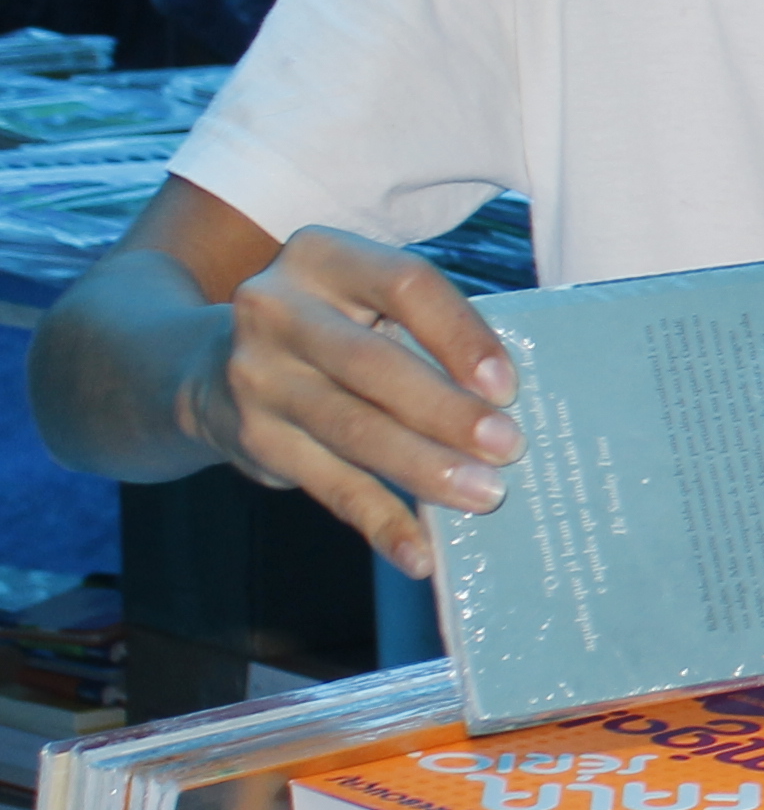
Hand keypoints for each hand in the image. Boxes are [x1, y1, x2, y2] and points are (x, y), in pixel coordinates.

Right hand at [175, 230, 518, 576]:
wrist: (205, 367)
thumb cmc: (332, 328)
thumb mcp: (364, 301)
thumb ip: (426, 331)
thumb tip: (512, 403)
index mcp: (322, 257)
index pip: (404, 283)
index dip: (460, 334)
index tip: (506, 384)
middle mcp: (276, 310)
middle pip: (375, 364)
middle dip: (447, 411)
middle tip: (509, 448)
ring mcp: (257, 377)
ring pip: (353, 429)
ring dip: (424, 467)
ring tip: (483, 495)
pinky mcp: (255, 440)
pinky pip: (329, 486)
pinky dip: (380, 522)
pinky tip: (419, 553)